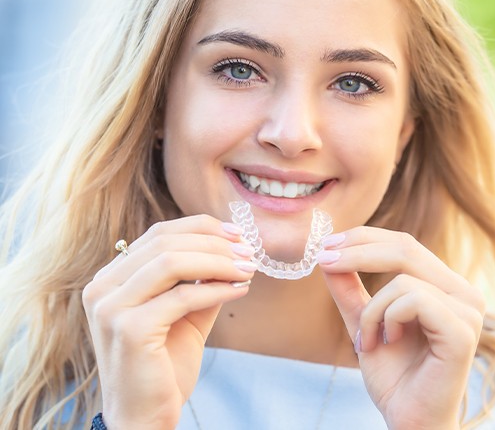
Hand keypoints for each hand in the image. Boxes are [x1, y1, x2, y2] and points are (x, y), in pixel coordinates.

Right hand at [82, 215, 256, 429]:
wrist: (145, 419)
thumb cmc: (164, 365)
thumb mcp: (185, 312)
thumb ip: (201, 280)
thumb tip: (234, 249)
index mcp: (111, 278)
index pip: (158, 234)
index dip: (201, 227)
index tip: (237, 233)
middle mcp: (102, 287)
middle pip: (165, 242)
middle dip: (214, 243)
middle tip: (248, 251)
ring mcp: (110, 308)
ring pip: (172, 262)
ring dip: (219, 261)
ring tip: (248, 268)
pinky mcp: (129, 329)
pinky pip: (183, 296)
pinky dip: (217, 289)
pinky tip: (240, 290)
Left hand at [318, 227, 484, 429]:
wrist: (409, 420)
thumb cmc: (393, 374)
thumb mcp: (362, 321)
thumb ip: (349, 288)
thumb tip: (328, 253)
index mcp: (443, 285)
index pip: (403, 244)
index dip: (363, 238)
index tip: (327, 244)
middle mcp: (462, 292)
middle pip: (405, 247)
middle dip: (357, 251)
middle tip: (325, 260)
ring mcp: (467, 310)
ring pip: (402, 278)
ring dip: (371, 309)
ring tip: (367, 340)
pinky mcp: (463, 330)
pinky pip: (412, 299)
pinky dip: (387, 319)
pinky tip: (387, 342)